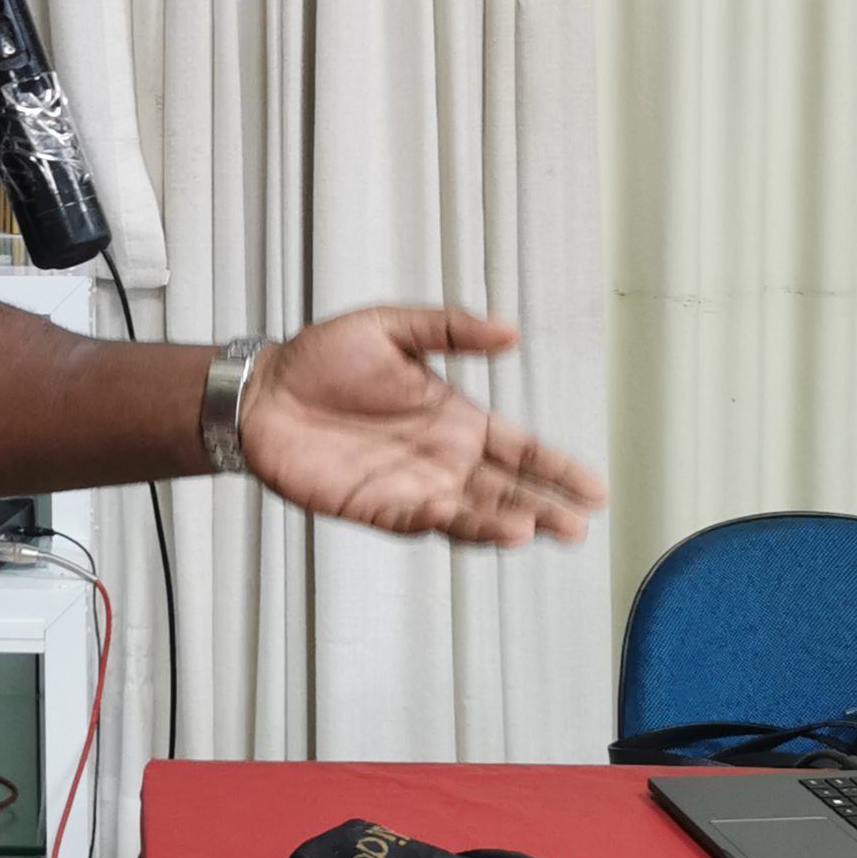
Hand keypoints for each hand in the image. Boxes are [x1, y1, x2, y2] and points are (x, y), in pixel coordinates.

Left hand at [237, 309, 604, 547]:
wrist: (262, 390)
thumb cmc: (321, 358)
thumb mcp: (391, 328)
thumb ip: (448, 329)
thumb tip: (508, 331)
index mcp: (455, 418)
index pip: (521, 449)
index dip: (557, 469)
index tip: (594, 490)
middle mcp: (442, 459)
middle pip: (506, 491)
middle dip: (543, 508)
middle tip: (577, 526)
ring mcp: (412, 486)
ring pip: (470, 514)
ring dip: (501, 523)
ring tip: (531, 529)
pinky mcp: (375, 507)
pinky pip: (418, 522)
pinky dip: (447, 525)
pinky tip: (473, 526)